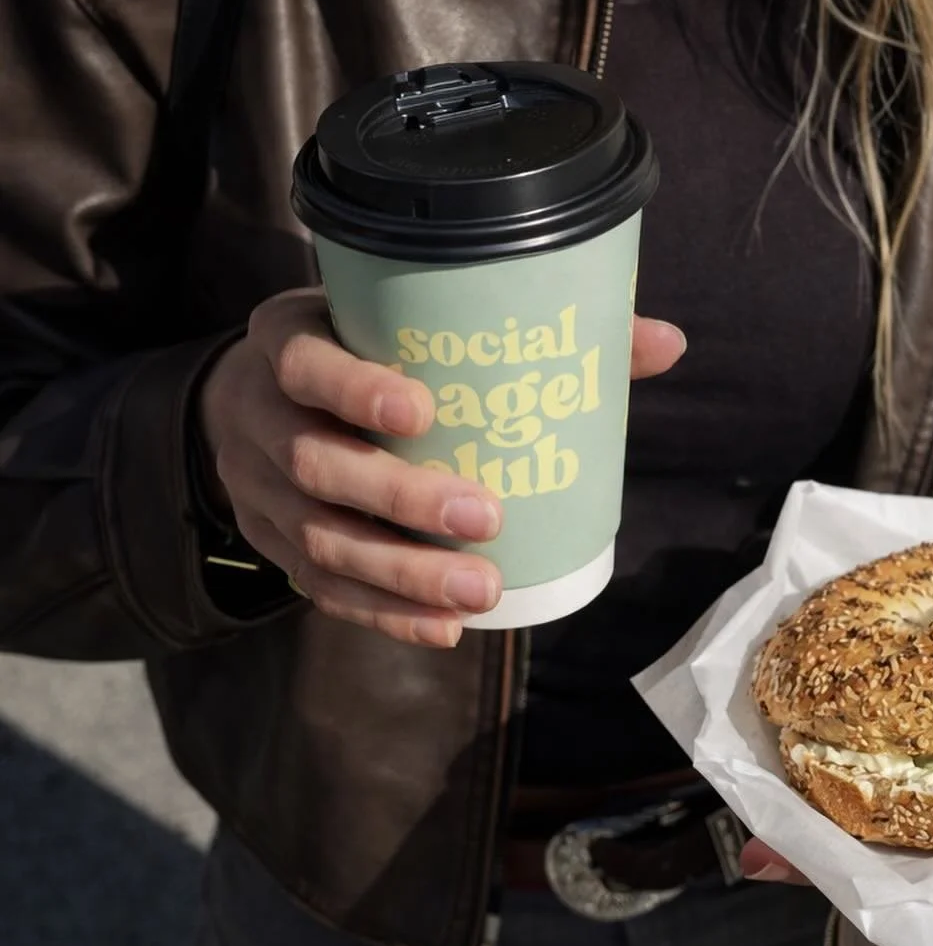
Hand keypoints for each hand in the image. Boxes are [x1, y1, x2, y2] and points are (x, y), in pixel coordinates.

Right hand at [198, 288, 685, 647]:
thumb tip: (665, 342)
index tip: (422, 411)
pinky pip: (322, 590)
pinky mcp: (271, 546)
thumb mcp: (406, 318)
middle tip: (485, 517)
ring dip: (401, 574)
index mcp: (286, 342)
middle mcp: (256, 416)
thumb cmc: (361, 347)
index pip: (306, 364)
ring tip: (481, 590)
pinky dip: (385, 614)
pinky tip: (444, 627)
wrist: (254, 397)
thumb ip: (525, 325)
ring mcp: (255, 491)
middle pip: (316, 466)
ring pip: (320, 541)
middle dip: (401, 500)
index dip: (355, 389)